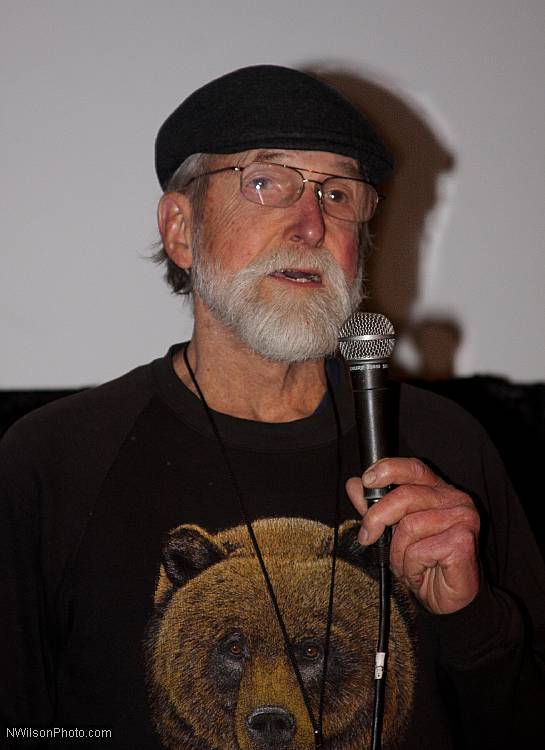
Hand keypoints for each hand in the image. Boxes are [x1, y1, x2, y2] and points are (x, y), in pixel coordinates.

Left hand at [345, 457, 480, 614]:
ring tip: (405, 564)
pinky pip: (419, 550)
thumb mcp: (392, 531)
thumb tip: (354, 484)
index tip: (366, 481)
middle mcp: (455, 499)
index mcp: (438, 490)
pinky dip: (411, 567)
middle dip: (378, 517)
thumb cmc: (423, 563)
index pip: (413, 468)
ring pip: (410, 526)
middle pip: (406, 495)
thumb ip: (375, 506)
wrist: (444, 599)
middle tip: (367, 537)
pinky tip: (420, 573)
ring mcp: (463, 518)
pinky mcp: (463, 542)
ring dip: (398, 552)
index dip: (388, 469)